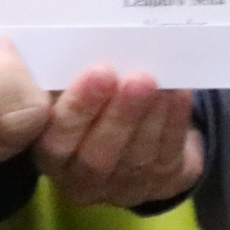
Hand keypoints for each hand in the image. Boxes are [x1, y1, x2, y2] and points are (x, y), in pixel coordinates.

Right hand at [36, 67, 204, 207]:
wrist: (127, 122)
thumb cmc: (88, 96)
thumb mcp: (66, 86)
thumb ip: (63, 73)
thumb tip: (76, 41)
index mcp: (50, 153)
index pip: (57, 138)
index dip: (78, 107)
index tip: (99, 72)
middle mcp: (81, 178)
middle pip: (97, 155)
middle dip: (120, 115)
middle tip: (138, 80)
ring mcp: (121, 187)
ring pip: (136, 157)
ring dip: (151, 116)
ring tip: (161, 82)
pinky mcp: (158, 185)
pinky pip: (167, 157)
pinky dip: (174, 123)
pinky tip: (178, 94)